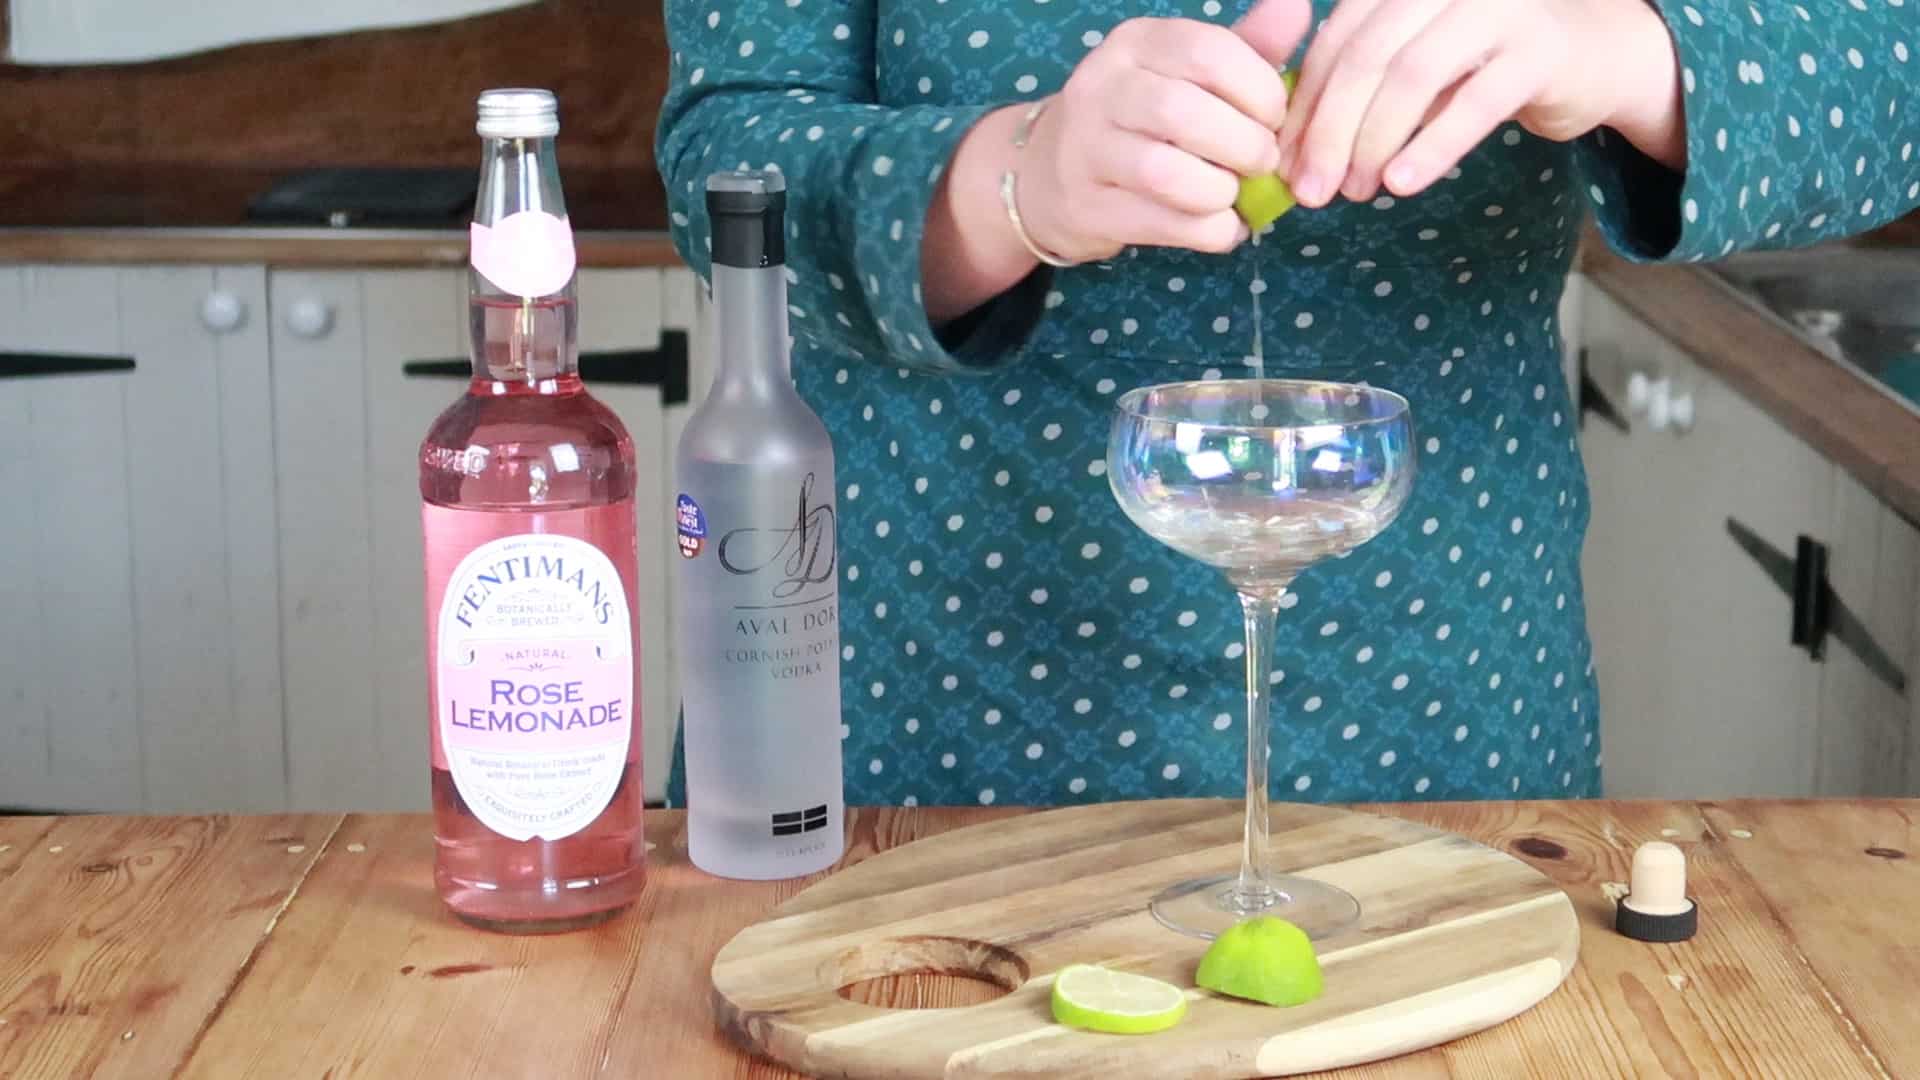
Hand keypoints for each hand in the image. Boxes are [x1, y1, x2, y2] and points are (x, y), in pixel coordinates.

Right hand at [1011, 4, 1311, 262]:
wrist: (1048, 174)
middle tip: (1262, 161)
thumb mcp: (1188, 72)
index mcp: (1135, 44)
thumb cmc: (1141, 117)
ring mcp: (1085, 151)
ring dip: (1221, 191)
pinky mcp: (1086, 208)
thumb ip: (1246, 46)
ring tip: (1234, 193)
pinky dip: (1207, 231)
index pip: (1206, 51)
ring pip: (1165, 173)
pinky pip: (1160, 223)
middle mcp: (1101, 88)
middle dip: (1244, 144)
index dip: (1258, 88)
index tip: (1275, 116)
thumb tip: (1299, 7)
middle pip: (1183, 113)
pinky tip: (1220, 226)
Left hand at [1272, 0, 1684, 206]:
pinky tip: (1401, 185)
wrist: (1591, 57)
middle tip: (1312, 190)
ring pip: (1413, 77)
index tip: (1284, 163)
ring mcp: (1496, 9)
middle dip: (1329, 131)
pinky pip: (1473, 103)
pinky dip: (1431, 147)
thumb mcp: (1414, 65)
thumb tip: (1294, 151)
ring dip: (1373, 143)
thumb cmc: (1483, 66)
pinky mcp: (1539, 50)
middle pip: (1367, 58)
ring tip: (1354, 192)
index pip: (1337, 40)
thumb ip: (1361, 88)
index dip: (1305, 105)